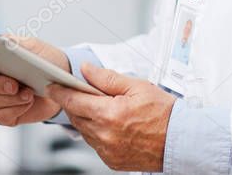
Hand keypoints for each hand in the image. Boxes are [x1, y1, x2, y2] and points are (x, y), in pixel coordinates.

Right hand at [0, 36, 66, 126]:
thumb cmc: (45, 60)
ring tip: (29, 92)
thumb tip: (5, 41)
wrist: (63, 80)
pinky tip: (29, 100)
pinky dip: (18, 108)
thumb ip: (17, 43)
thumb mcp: (34, 46)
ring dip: (12, 97)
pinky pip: (3, 115)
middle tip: (13, 84)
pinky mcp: (6, 114)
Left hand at [47, 64, 175, 171]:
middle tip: (82, 93)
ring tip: (104, 108)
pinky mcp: (111, 161)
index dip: (60, 92)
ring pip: (85, 131)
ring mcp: (107, 151)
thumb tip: (86, 70)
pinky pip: (95, 144)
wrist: (180, 140)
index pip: (74, 101)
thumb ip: (107, 78)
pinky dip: (98, 133)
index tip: (52, 85)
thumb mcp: (137, 86)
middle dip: (76, 104)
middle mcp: (105, 135)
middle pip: (76, 117)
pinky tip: (112, 124)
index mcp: (109, 114)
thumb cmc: (163, 112)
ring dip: (87, 118)